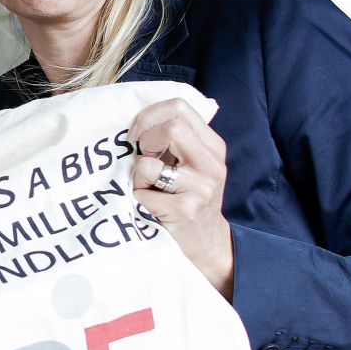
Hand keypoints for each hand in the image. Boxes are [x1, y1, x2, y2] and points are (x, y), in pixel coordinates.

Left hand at [131, 99, 234, 297]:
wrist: (205, 242)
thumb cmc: (187, 197)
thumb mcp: (191, 163)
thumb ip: (175, 138)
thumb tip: (137, 116)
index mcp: (212, 146)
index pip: (179, 107)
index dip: (150, 116)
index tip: (137, 133)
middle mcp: (211, 165)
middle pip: (172, 127)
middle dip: (145, 140)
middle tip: (142, 157)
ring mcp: (201, 189)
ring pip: (150, 164)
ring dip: (138, 176)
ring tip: (148, 187)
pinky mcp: (185, 211)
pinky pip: (143, 193)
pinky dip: (138, 197)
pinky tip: (151, 206)